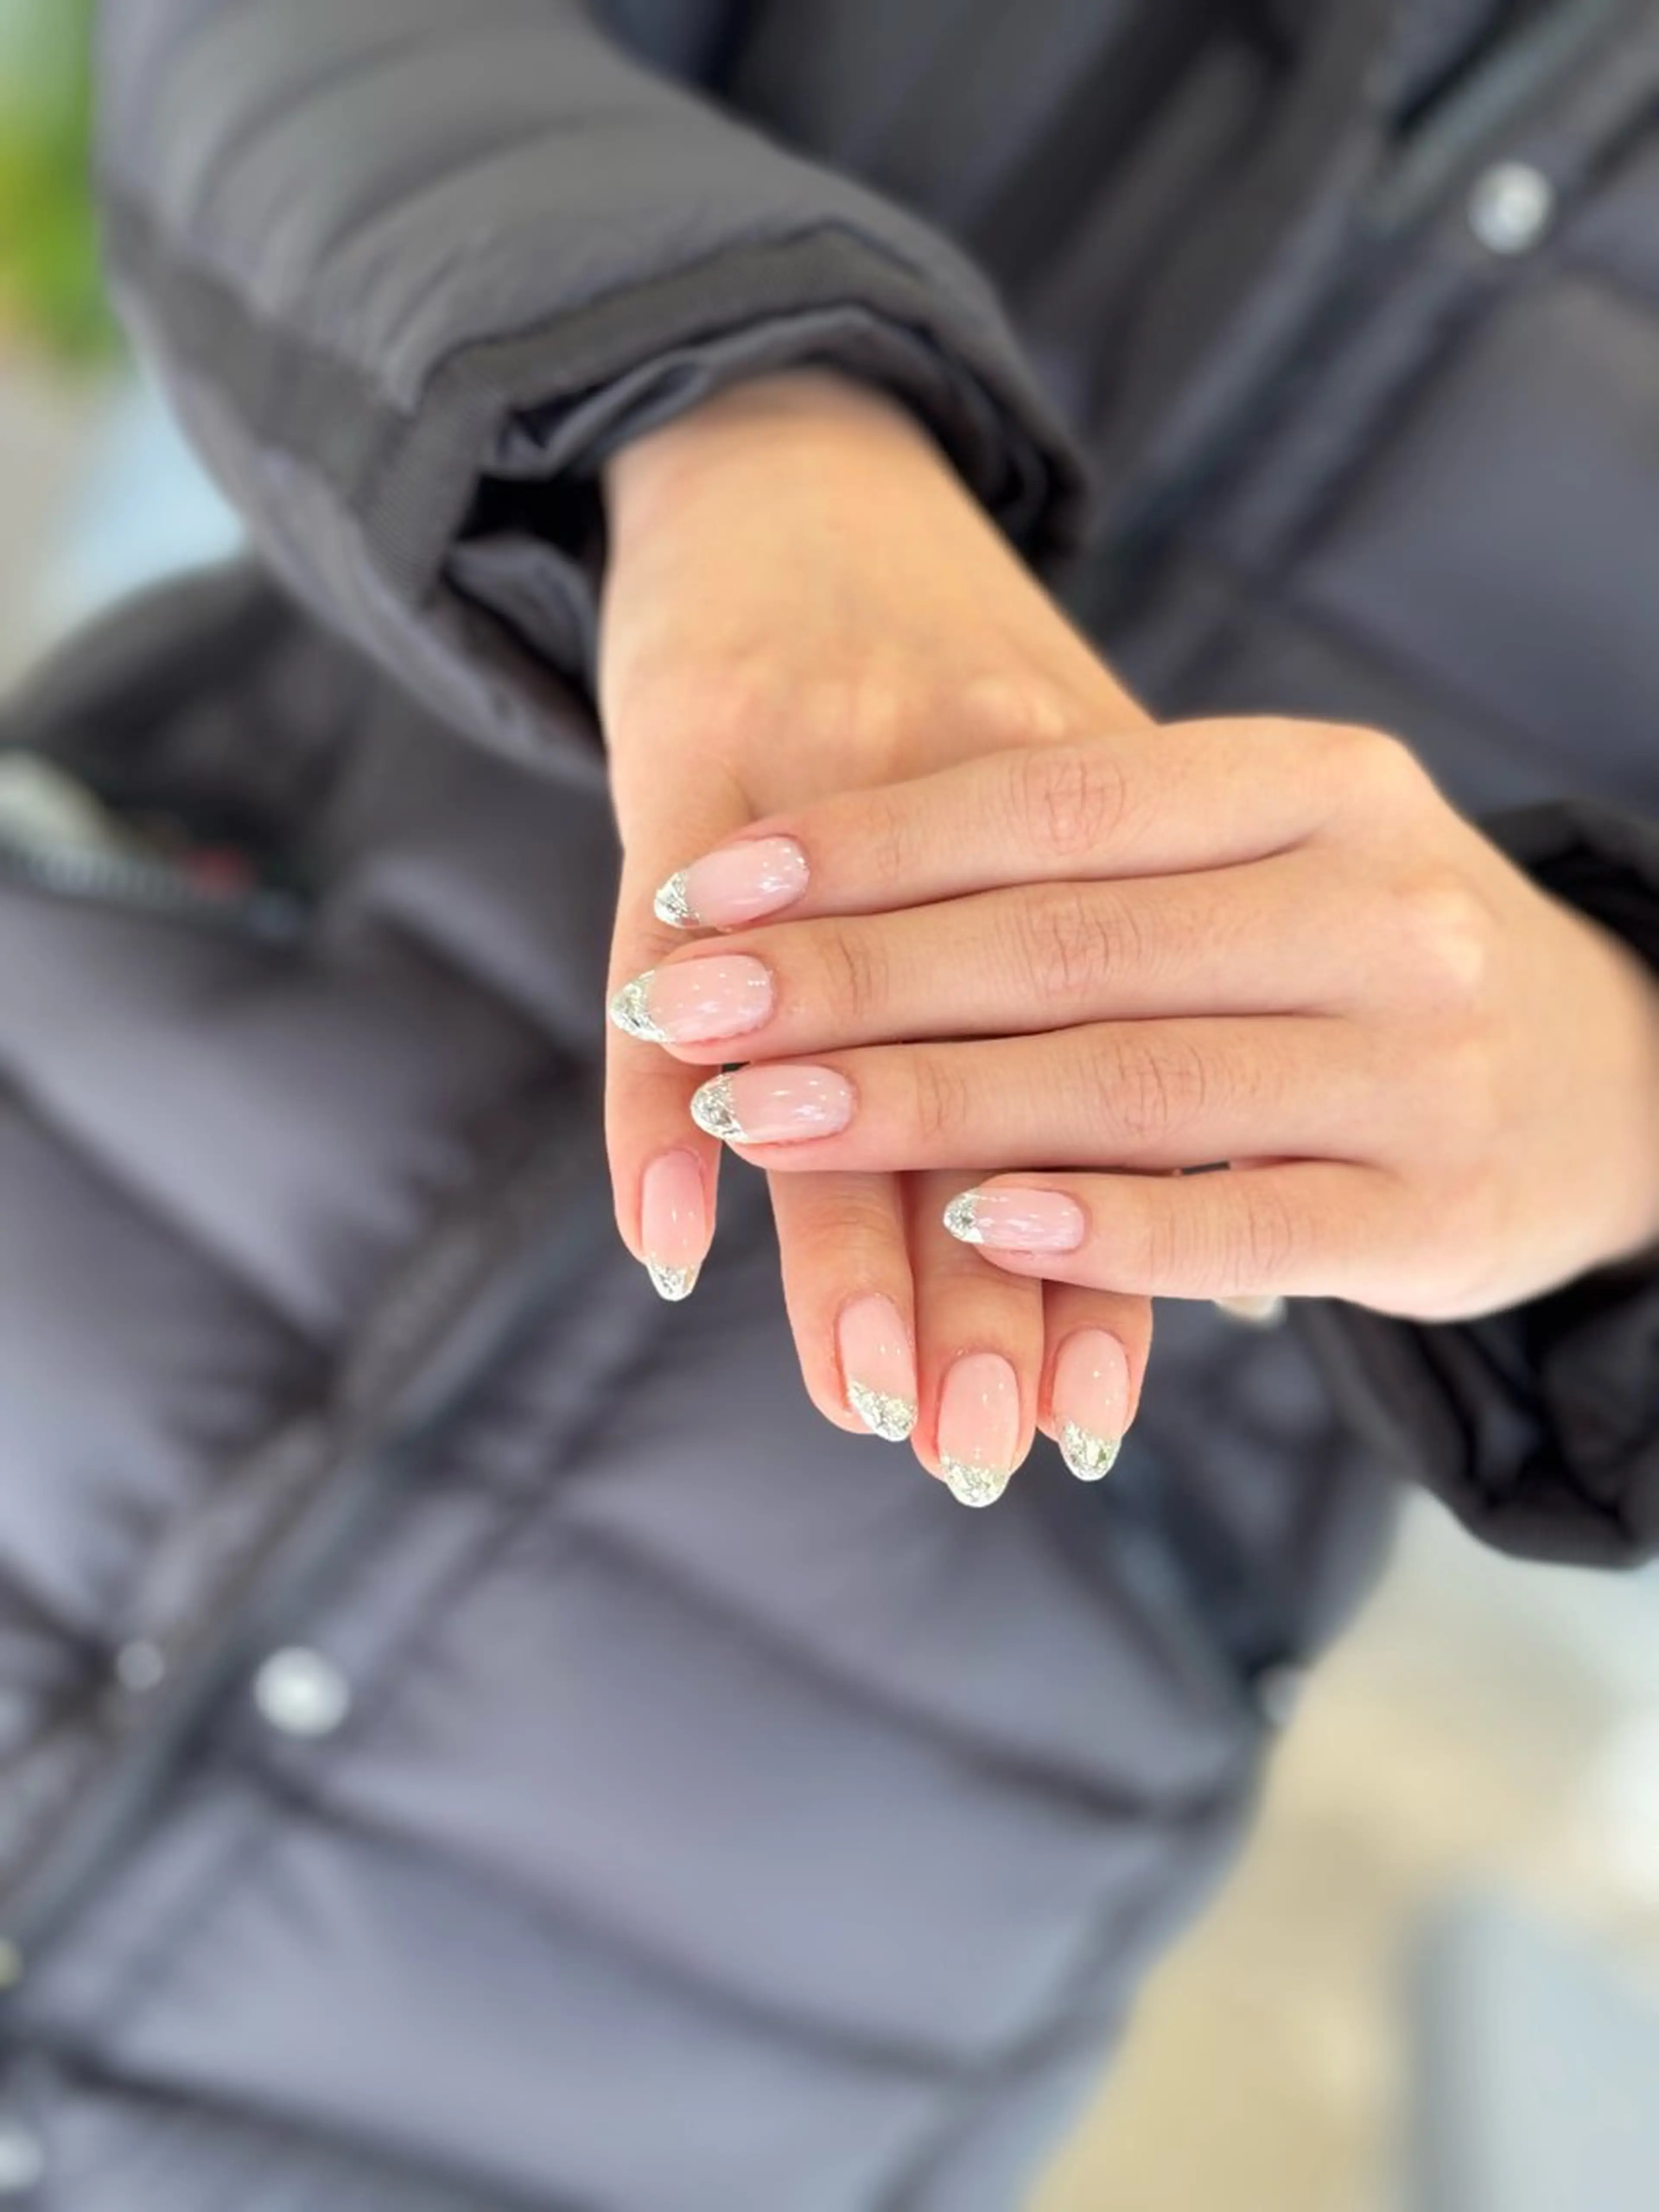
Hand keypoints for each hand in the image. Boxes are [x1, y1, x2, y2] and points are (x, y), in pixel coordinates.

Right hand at [600, 370, 1154, 1502]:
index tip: (1092, 1410)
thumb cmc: (945, 676)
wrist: (803, 459)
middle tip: (986, 1449)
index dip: (1107, 1252)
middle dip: (991, 1284)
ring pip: (844, 1046)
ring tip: (868, 1402)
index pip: (1119, 1082)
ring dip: (847, 1238)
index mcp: (1114, 829)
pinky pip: (666, 940)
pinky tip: (666, 1238)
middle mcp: (998, 803)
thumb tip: (1182, 1225)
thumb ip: (1114, 986)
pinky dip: (662, 1097)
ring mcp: (844, 769)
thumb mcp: (1066, 804)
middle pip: (994, 1084)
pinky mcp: (702, 741)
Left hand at [627, 724, 1658, 1321]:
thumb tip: (814, 898)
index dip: (871, 850)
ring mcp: (1419, 1058)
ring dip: (932, 1107)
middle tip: (695, 1013)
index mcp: (1320, 785)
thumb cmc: (1362, 956)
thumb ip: (1093, 873)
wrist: (1614, 1071)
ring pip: (1136, 1081)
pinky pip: (1241, 1214)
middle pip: (1071, 943)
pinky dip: (1100, 1225)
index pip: (1058, 806)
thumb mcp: (1259, 864)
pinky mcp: (1437, 1205)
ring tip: (769, 1118)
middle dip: (860, 985)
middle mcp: (1380, 901)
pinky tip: (971, 1221)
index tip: (712, 891)